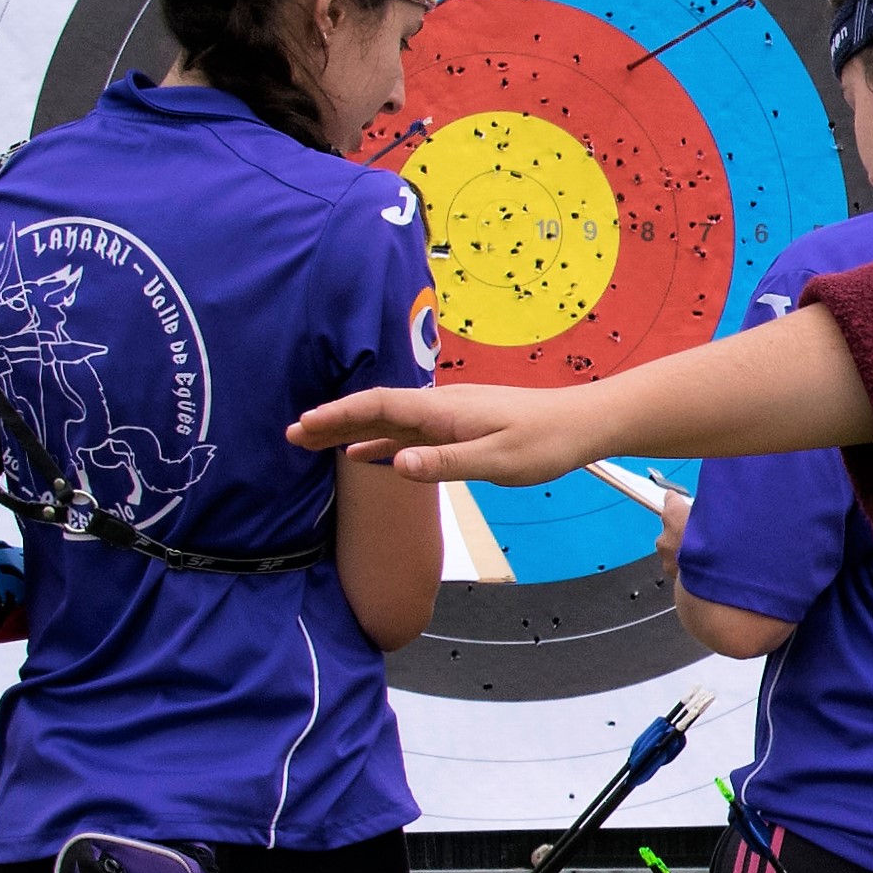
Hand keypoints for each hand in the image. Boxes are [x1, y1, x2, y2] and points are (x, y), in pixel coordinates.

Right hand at [287, 381, 612, 485]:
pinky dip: (380, 443)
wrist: (581, 423)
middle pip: (375, 410)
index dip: (338, 416)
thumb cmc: (545, 442)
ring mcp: (448, 415)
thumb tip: (395, 465)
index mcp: (444, 410)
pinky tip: (364, 457)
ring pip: (388, 421)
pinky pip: (408, 432)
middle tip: (291, 436)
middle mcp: (440, 406)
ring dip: (350, 431)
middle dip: (332, 421)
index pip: (379, 406)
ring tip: (313, 443)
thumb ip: (445, 462)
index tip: (303, 426)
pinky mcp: (459, 427)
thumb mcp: (497, 460)